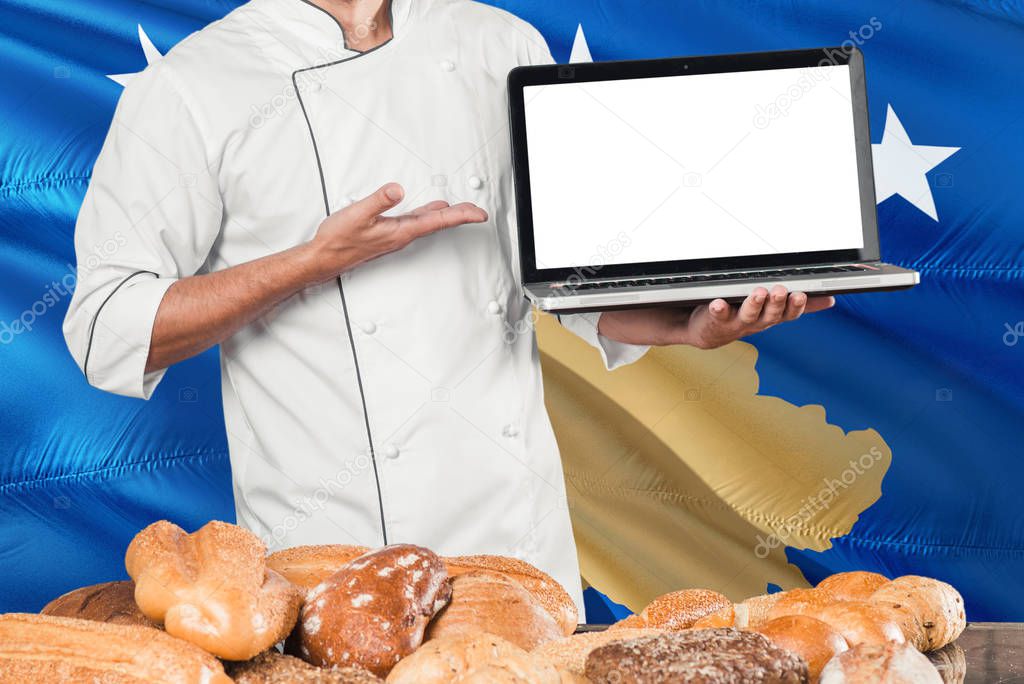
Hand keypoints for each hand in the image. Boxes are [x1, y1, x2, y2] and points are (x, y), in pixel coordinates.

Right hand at [306, 182, 486, 281]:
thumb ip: (378, 201)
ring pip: (428, 223)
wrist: (324, 258)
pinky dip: (428, 214)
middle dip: (460, 215)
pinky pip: (415, 222)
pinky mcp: (387, 233)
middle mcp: (402, 235)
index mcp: (401, 231)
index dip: (461, 216)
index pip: (438, 221)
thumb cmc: (338, 240)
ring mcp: (395, 235)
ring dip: (446, 215)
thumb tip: (397, 190)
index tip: (479, 214)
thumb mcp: (357, 214)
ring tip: (461, 209)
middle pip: (438, 223)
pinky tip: (430, 210)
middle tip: (478, 211)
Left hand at [596, 285, 834, 348]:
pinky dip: (719, 309)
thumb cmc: (740, 315)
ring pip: (748, 315)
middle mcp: (755, 322)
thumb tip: (830, 300)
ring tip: (757, 292)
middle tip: (780, 290)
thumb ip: (797, 305)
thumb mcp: (771, 311)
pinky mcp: (715, 320)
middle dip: (776, 303)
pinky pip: (718, 315)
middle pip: (770, 315)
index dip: (796, 307)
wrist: (705, 331)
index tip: (801, 294)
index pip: (789, 313)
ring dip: (753, 304)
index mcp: (770, 318)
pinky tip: (718, 302)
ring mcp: (735, 323)